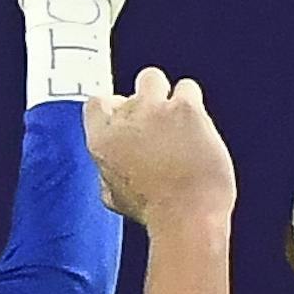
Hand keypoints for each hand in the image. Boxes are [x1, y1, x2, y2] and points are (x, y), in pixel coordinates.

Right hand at [83, 67, 235, 235]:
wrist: (186, 214)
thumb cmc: (152, 212)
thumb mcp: (114, 197)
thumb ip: (108, 172)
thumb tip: (109, 169)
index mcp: (101, 141)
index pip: (97, 103)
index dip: (114, 107)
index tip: (126, 117)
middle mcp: (123, 119)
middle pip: (129, 88)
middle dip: (146, 98)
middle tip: (158, 121)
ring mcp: (153, 109)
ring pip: (153, 79)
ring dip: (166, 96)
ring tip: (179, 122)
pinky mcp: (184, 108)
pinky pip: (187, 88)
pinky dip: (192, 104)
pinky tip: (196, 127)